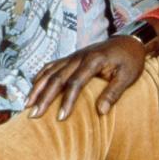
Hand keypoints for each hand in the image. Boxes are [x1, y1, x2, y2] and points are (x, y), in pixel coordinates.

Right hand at [26, 27, 158, 119]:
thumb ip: (114, 93)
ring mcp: (73, 56)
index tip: (61, 118)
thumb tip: (101, 112)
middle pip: (57, 78)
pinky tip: (33, 87)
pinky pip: (52, 66)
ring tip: (27, 105)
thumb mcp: (128, 77)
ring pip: (50, 71)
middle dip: (44, 97)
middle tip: (34, 115)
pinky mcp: (71, 57)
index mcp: (94, 60)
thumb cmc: (130, 60)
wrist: (130, 41)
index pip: (76, 83)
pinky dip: (41, 76)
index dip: (67, 101)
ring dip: (38, 88)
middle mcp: (79, 56)